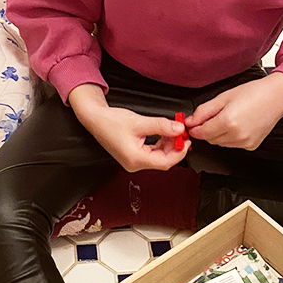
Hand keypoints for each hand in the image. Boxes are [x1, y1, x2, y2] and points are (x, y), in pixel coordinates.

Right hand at [69, 84, 189, 172]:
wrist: (95, 118)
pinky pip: (152, 152)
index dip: (179, 152)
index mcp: (135, 159)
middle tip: (182, 132)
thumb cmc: (110, 121)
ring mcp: (134, 161)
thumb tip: (179, 129)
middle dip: (175, 146)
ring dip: (168, 144)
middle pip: (163, 160)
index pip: (165, 162)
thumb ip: (161, 126)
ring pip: (158, 156)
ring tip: (173, 129)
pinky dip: (160, 143)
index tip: (186, 140)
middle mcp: (134, 164)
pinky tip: (164, 133)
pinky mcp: (133, 155)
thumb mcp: (139, 121)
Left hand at [186, 72, 282, 150]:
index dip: (194, 128)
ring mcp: (245, 142)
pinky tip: (237, 124)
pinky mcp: (251, 146)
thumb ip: (204, 111)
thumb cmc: (253, 93)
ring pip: (220, 143)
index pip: (202, 133)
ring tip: (229, 117)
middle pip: (210, 139)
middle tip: (213, 115)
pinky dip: (230, 137)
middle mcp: (237, 135)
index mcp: (228, 121)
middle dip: (207, 129)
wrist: (276, 97)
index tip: (191, 123)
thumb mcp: (223, 97)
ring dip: (218, 134)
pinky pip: (233, 144)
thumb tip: (190, 121)